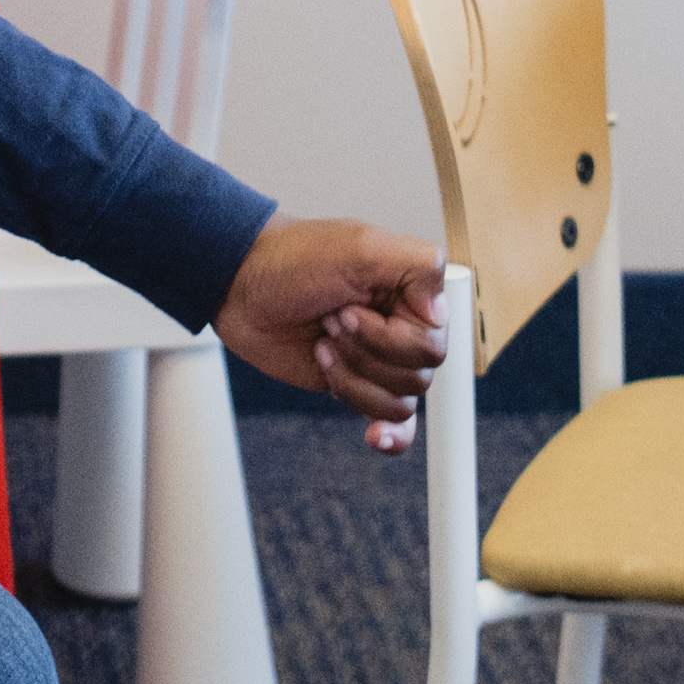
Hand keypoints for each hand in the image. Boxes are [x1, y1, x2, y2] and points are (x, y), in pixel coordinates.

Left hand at [213, 215, 448, 452]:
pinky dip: (390, 436)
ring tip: (323, 346)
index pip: (432, 345)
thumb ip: (417, 266)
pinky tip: (375, 438)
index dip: (388, 338)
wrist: (241, 285)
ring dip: (353, 380)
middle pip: (418, 377)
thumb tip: (441, 312)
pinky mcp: (354, 385)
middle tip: (330, 322)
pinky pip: (393, 423)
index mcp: (412, 296)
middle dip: (365, 354)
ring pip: (398, 403)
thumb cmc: (294, 259)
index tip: (348, 310)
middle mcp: (401, 330)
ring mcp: (377, 362)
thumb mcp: (360, 246)